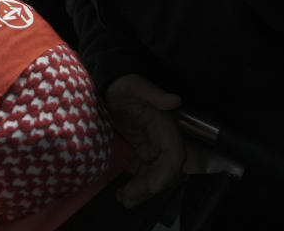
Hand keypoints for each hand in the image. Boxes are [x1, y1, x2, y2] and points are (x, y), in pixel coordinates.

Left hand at [106, 74, 183, 206]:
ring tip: (123, 199)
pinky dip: (135, 185)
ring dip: (142, 190)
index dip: (166, 173)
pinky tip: (123, 193)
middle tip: (127, 197)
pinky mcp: (140, 151)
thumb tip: (175, 100)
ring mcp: (151, 147)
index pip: (174, 155)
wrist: (108, 86)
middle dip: (149, 187)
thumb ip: (152, 93)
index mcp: (165, 126)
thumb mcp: (134, 85)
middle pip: (163, 171)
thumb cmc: (122, 84)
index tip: (151, 186)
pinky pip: (142, 172)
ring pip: (153, 175)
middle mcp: (161, 140)